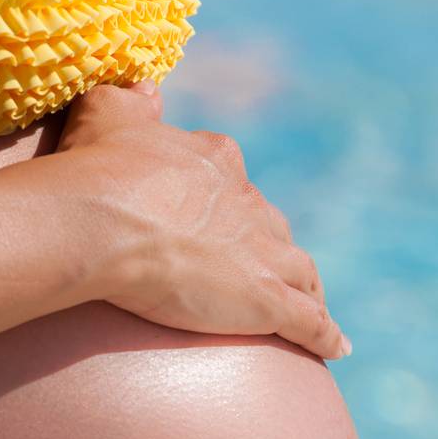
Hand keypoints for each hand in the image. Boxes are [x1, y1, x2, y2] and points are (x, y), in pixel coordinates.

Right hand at [57, 82, 350, 359]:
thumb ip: (129, 102)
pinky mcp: (267, 300)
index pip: (236, 182)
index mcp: (217, 162)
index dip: (234, 204)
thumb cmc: (99, 170)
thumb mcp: (107, 116)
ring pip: (302, 274)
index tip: (230, 217)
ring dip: (311, 290)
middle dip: (277, 248)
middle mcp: (249, 205)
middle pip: (275, 230)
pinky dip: (326, 334)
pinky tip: (338, 348)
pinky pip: (310, 321)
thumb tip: (146, 89)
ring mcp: (263, 255)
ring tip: (315, 308)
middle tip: (273, 269)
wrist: (105, 221)